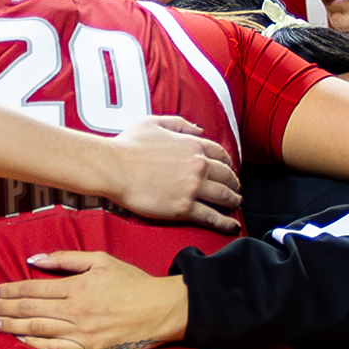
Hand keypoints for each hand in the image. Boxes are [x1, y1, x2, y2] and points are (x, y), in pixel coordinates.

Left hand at [0, 252, 186, 348]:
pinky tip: (20, 341)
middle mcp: (75, 311)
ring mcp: (82, 333)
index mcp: (76, 287)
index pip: (33, 289)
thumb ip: (66, 259)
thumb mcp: (100, 260)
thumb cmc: (132, 282)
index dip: (10, 290)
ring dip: (12, 327)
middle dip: (4, 308)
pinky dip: (36, 345)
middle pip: (30, 310)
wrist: (163, 310)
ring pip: (38, 329)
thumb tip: (34, 259)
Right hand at [102, 116, 241, 232]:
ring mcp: (193, 188)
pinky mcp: (184, 208)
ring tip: (235, 206)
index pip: (221, 155)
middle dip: (233, 184)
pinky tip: (231, 226)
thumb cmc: (127, 145)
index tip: (228, 170)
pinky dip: (225, 223)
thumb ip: (179, 123)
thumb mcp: (153, 122)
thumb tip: (198, 129)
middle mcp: (198, 165)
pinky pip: (212, 217)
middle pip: (227, 176)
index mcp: (192, 144)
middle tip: (234, 189)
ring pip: (225, 197)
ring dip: (234, 202)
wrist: (113, 168)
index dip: (228, 164)